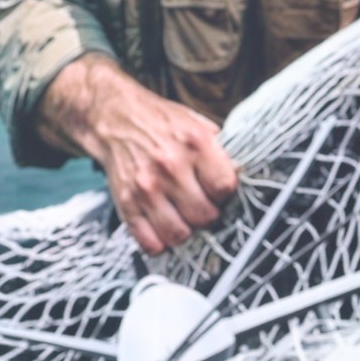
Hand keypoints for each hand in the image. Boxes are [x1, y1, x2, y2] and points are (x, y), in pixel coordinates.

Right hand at [38, 55, 237, 254]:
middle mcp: (170, 166)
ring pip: (180, 235)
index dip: (225, 195)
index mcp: (195, 144)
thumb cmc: (161, 123)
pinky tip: (164, 228)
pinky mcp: (127, 204)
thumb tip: (243, 178)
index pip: (225, 188)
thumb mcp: (198, 125)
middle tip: (202, 206)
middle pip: (205, 216)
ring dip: (186, 231)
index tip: (219, 192)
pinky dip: (160, 243)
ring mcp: (146, 188)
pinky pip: (150, 243)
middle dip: (208, 215)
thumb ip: (221, 152)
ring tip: (184, 218)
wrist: (115, 118)